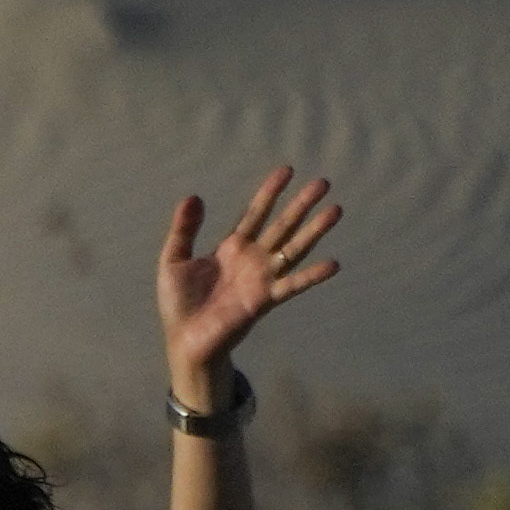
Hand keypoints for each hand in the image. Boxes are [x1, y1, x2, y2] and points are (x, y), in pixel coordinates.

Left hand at [158, 166, 339, 395]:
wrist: (184, 340)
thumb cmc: (179, 303)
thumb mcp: (173, 260)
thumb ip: (183, 230)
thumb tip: (193, 196)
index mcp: (231, 248)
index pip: (255, 213)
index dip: (270, 192)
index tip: (287, 170)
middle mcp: (253, 259)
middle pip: (282, 225)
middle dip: (301, 204)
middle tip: (324, 183)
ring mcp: (262, 278)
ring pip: (293, 249)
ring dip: (315, 231)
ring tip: (336, 210)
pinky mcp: (264, 300)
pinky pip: (292, 285)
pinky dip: (312, 276)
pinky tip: (333, 264)